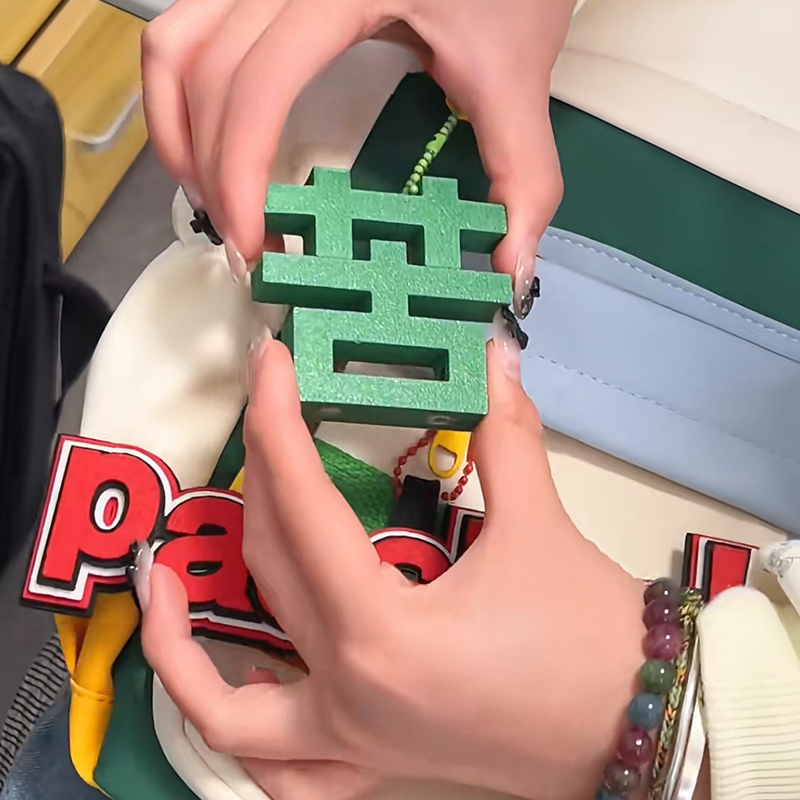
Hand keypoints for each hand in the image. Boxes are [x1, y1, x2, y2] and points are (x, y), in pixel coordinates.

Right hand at [141, 0, 573, 312]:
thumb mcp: (518, 75)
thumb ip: (521, 176)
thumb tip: (511, 270)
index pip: (259, 85)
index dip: (241, 173)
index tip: (258, 246)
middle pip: (205, 73)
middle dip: (211, 174)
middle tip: (246, 246)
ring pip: (174, 45)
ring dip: (178, 132)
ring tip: (213, 199)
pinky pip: (186, 29)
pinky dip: (182, 93)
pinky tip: (206, 141)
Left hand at [141, 325, 646, 799]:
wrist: (643, 732)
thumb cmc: (592, 641)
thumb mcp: (541, 527)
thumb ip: (504, 435)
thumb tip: (490, 359)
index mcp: (383, 634)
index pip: (305, 511)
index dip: (277, 426)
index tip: (268, 367)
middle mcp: (349, 699)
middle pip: (267, 576)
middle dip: (256, 484)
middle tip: (266, 424)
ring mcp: (353, 747)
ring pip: (229, 714)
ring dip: (183, 649)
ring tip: (166, 582)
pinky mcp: (374, 770)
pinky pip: (280, 774)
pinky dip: (240, 733)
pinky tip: (243, 680)